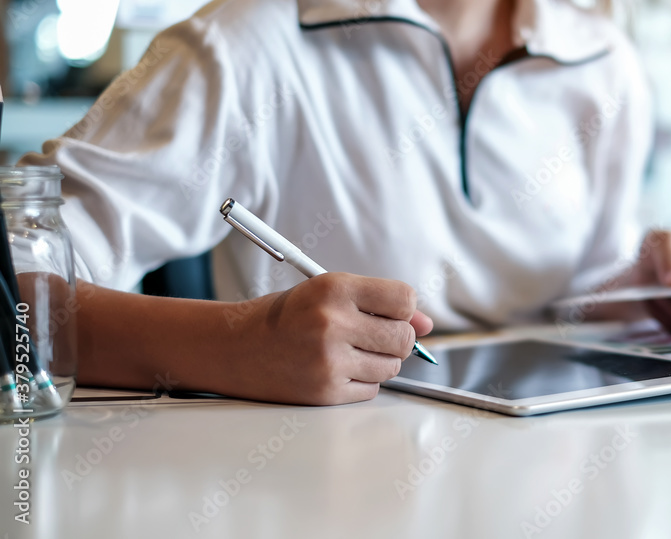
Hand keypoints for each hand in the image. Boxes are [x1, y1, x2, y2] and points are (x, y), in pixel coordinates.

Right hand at [235, 273, 432, 405]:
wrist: (234, 348)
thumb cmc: (284, 317)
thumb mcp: (328, 294)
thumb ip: (380, 304)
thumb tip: (427, 323)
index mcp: (333, 289)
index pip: (403, 299)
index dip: (403, 308)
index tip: (391, 312)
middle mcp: (332, 323)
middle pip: (404, 337)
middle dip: (397, 338)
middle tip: (372, 335)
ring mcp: (329, 360)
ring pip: (391, 366)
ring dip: (380, 361)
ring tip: (350, 351)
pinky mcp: (325, 391)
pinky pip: (372, 389)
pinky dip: (362, 381)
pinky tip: (336, 369)